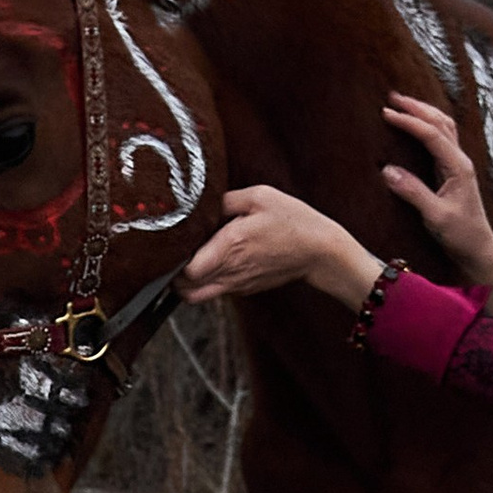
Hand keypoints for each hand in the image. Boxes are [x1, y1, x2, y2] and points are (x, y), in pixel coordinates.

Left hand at [183, 185, 380, 311]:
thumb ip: (225, 200)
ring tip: (189, 260)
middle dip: (172, 276)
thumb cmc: (294, 221)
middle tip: (172, 255)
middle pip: (185, 290)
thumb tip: (202, 203)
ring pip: (197, 296)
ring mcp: (238, 284)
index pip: (186, 271)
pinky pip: (216, 291)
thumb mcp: (260, 196)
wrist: (321, 252)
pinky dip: (207, 282)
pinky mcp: (246, 289)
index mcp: (230, 246)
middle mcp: (231, 271)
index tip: (171, 246)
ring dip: (187, 283)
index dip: (172, 262)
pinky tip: (214, 261)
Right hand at [382, 92, 492, 316]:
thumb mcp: (435, 216)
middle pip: (440, 122)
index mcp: (458, 167)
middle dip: (417, 107)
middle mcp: (460, 161)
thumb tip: (387, 170)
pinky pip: (441, 140)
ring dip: (424, 112)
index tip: (386, 113)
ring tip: (402, 104)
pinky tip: (417, 126)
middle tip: (392, 97)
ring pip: (444, 127)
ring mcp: (458, 165)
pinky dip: (428, 126)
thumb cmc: (461, 234)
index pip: (431, 135)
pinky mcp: (453, 172)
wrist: (479, 249)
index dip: (409, 122)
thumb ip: (413, 193)